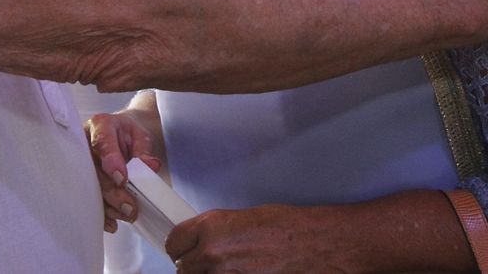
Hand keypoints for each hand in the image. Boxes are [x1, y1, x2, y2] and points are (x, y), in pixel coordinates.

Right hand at [86, 111, 161, 231]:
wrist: (119, 135)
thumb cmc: (128, 134)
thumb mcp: (140, 135)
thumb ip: (144, 149)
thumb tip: (151, 166)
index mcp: (100, 125)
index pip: (102, 142)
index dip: (111, 161)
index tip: (123, 178)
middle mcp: (84, 144)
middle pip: (94, 171)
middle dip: (112, 191)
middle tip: (130, 206)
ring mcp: (79, 163)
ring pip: (89, 188)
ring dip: (109, 206)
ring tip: (127, 214)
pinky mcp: (80, 181)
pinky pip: (87, 200)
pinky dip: (100, 214)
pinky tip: (112, 223)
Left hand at [168, 205, 331, 272]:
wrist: (314, 246)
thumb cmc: (287, 228)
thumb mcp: (244, 218)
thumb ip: (216, 232)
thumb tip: (203, 242)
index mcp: (211, 226)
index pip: (174, 242)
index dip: (180, 246)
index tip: (184, 249)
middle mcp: (211, 253)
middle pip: (183, 268)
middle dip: (195, 265)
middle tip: (212, 262)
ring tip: (230, 269)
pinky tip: (242, 272)